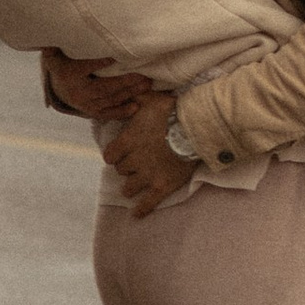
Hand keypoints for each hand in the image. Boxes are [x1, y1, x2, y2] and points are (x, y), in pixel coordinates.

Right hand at [42, 49, 150, 121]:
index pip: (86, 67)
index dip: (99, 63)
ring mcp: (86, 104)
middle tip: (143, 74)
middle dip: (124, 81)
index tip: (114, 57)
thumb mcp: (55, 54)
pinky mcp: (92, 112)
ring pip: (110, 99)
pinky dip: (121, 112)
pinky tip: (135, 107)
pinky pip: (107, 114)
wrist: (59, 89)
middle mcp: (79, 92)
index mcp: (70, 75)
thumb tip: (54, 30)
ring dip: (129, 93)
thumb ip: (56, 44)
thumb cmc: (63, 65)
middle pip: (103, 87)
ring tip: (146, 84)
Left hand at [101, 89, 189, 217]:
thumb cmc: (172, 111)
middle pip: (121, 170)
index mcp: (127, 142)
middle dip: (127, 166)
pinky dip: (141, 209)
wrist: (195, 128)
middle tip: (136, 162)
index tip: (120, 152)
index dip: (114, 154)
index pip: (109, 156)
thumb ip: (135, 98)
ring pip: (129, 188)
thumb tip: (127, 91)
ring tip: (136, 184)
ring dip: (131, 185)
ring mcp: (147, 176)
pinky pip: (147, 203)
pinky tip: (136, 214)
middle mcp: (133, 161)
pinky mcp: (162, 186)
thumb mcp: (151, 99)